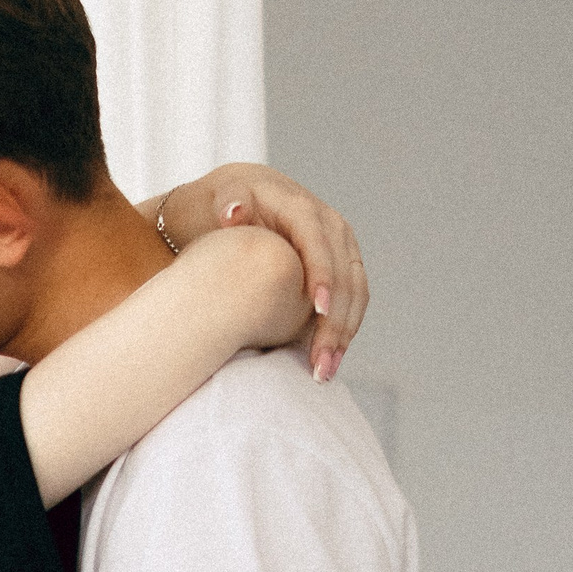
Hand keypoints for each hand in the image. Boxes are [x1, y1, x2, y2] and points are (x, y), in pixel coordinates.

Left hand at [153, 165, 366, 382]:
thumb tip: (233, 212)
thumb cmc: (218, 207)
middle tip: (320, 361)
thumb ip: (227, 203)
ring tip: (325, 371)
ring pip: (355, 291)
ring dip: (344, 332)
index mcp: (301, 208)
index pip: (319, 241)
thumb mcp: (217, 200)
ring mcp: (338, 247)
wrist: (229, 206)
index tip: (318, 309)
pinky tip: (329, 360)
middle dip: (336, 320)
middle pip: (346, 273)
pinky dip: (344, 329)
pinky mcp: (339, 267)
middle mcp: (328, 225)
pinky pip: (352, 299)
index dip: (323, 273)